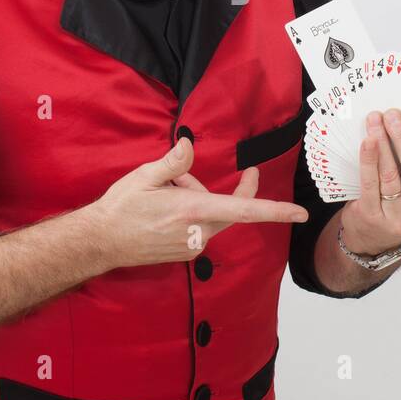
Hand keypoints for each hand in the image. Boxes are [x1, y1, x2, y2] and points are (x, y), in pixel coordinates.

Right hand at [88, 137, 309, 268]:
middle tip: (176, 180)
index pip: (243, 209)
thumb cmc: (121, 207)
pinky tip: (162, 215)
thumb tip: (190, 145)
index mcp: (193, 211)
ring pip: (210, 216)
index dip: (275, 210)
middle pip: (227, 207)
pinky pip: (200, 229)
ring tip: (161, 199)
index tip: (300, 213)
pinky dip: (188, 217)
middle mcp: (199, 232)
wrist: (100, 242)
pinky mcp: (187, 254)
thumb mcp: (144, 176)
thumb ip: (173, 162)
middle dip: (207, 189)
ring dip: (194, 202)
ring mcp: (193, 246)